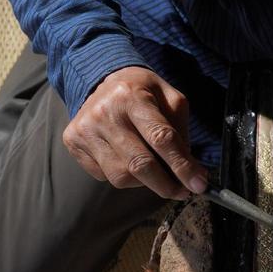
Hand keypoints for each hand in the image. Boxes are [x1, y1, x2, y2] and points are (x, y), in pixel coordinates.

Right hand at [62, 66, 207, 198]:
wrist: (102, 80)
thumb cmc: (142, 91)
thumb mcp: (169, 97)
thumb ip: (180, 130)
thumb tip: (189, 170)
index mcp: (132, 96)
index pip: (160, 138)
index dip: (182, 166)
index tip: (199, 185)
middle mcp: (105, 113)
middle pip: (140, 164)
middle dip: (166, 185)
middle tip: (182, 191)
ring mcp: (86, 129)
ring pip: (121, 176)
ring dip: (144, 182)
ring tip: (153, 170)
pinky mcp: (73, 142)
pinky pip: (104, 176)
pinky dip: (124, 176)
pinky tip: (128, 159)